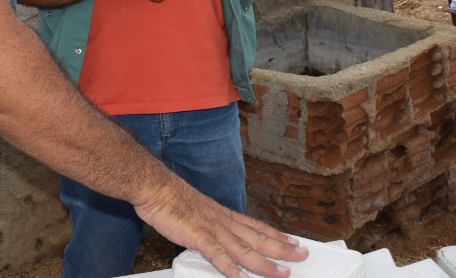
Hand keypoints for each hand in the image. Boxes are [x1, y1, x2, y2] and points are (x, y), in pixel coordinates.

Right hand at [134, 175, 306, 277]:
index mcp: (223, 215)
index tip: (293, 241)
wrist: (154, 186)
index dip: (276, 235)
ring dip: (264, 263)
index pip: (256, 226)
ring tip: (281, 273)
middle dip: (282, 249)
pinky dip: (230, 267)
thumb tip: (218, 245)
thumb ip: (210, 230)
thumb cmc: (171, 199)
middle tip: (301, 255)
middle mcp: (222, 221)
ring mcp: (211, 228)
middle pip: (257, 238)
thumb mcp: (197, 213)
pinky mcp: (196, 235)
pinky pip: (216, 254)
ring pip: (243, 249)